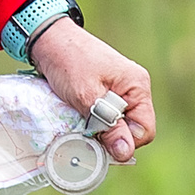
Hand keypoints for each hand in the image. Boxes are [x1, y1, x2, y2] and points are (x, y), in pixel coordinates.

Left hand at [26, 19, 154, 162]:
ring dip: (101, 130)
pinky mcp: (107, 93)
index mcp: (137, 86)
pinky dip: (95, 122)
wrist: (50, 40)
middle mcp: (134, 89)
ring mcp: (121, 91)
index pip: (144, 130)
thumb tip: (125, 154)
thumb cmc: (69, 62)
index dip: (124, 142)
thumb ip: (108, 125)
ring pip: (118, 125)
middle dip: (111, 137)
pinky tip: (80, 119)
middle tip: (87, 134)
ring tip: (81, 124)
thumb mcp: (87, 97)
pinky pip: (107, 117)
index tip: (100, 142)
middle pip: (132, 129)